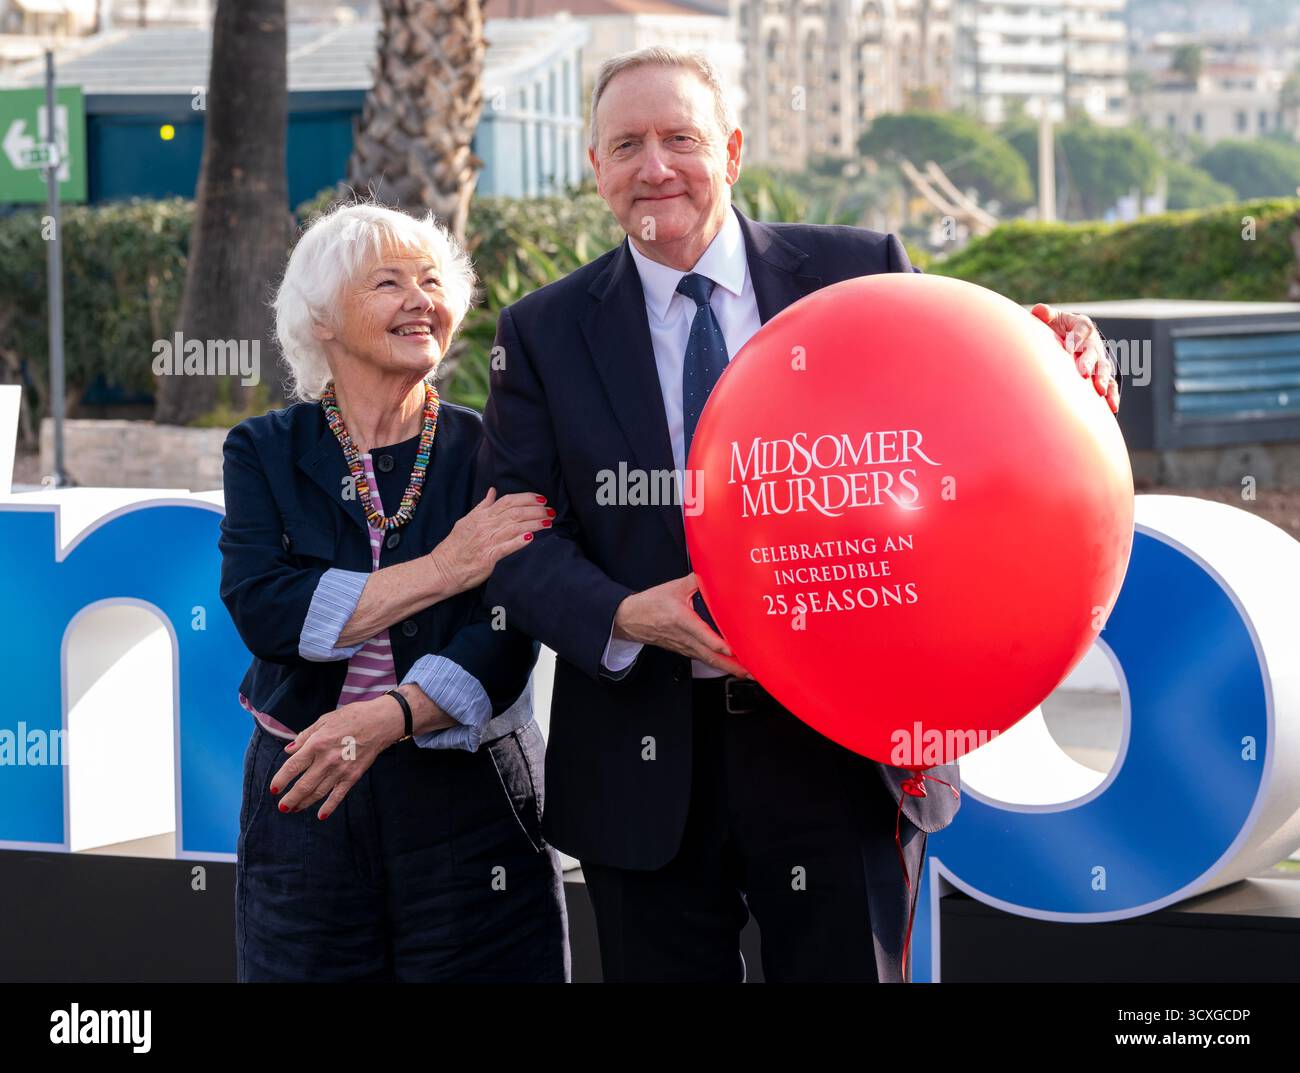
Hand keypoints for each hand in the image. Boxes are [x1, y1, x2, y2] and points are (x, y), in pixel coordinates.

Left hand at [270, 696, 407, 819]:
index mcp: (317, 743)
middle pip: (303, 785)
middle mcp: (326, 759)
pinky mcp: (353, 776)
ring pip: (318, 792)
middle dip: (290, 799)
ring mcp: (341, 769)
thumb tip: (289, 751)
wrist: (380, 722)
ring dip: (304, 803)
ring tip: (294, 809)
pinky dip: (329, 807)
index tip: (274, 789)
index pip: (293, 766)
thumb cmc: (351, 717)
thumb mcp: (324, 720)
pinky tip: (321, 815)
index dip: (281, 780)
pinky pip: (339, 795)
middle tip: (282, 807)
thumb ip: (305, 736)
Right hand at [428, 487, 552, 594]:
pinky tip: (533, 537)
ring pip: (515, 527)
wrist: (442, 569)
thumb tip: (492, 491)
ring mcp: (487, 541)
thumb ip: (482, 507)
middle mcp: (485, 526)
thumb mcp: (465, 521)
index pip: (507, 501)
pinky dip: (521, 541)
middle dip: (536, 510)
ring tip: (549, 522)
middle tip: (550, 511)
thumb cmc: (454, 547)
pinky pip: (508, 547)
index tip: (541, 498)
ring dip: (535, 523)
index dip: (527, 498)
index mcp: (481, 516)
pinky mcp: (488, 558)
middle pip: (515, 512)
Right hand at [612, 573, 752, 677]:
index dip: (716, 643)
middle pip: (709, 655)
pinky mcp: (685, 651)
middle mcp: (683, 637)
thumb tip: (715, 573)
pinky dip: (719, 664)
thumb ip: (696, 580)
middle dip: (731, 665)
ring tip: (747, 672)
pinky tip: (731, 666)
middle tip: (749, 671)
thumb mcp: (673, 587)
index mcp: (680, 619)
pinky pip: (704, 659)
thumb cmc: (650, 605)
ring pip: (708, 660)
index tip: (731, 649)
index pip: (701, 633)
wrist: (631, 619)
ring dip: (728, 668)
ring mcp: (684, 647)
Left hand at [1031, 303, 1119, 414]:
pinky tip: (1113, 407)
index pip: (1081, 330)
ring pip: (1104, 369)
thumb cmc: (1058, 328)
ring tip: (1099, 391)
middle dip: (1089, 362)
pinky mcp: (1102, 373)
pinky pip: (1111, 385)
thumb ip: (1046, 315)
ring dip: (1103, 380)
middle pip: (1093, 352)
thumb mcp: (1052, 319)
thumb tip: (1038, 310)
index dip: (1075, 339)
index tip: (1068, 348)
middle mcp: (1094, 343)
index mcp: (1083, 326)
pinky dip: (1112, 395)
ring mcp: (1100, 359)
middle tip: (1083, 372)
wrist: (1072, 338)